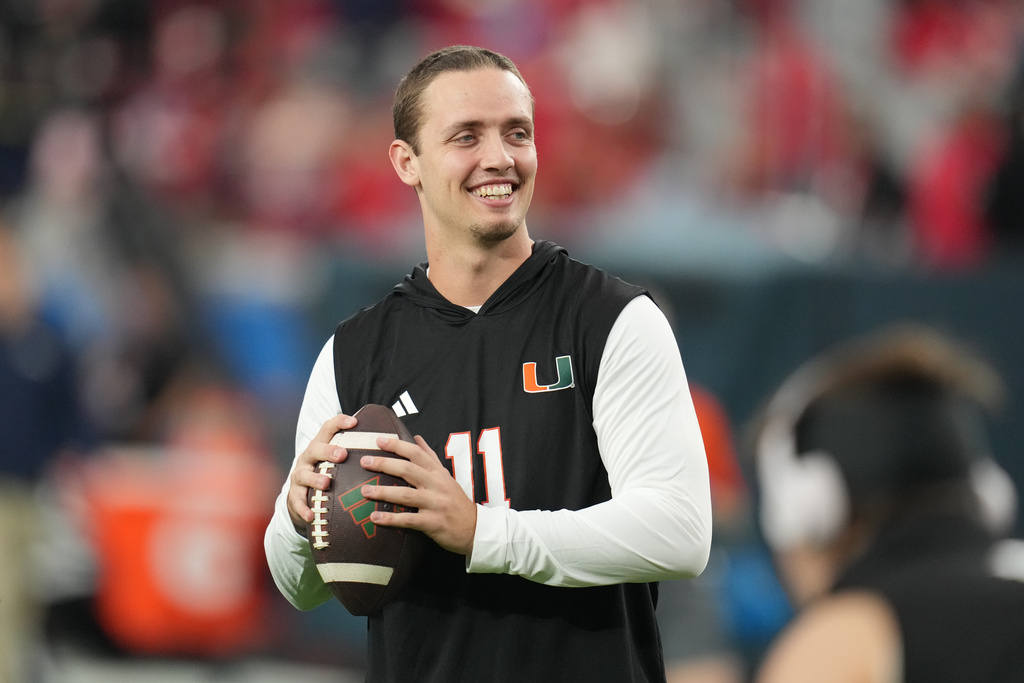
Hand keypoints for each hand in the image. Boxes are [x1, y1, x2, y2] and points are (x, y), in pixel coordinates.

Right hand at [286, 413, 356, 533]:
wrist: (300, 492)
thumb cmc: (327, 471)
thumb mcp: (336, 459)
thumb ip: (355, 452)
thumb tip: (390, 444)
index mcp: (320, 445)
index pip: (328, 428)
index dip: (339, 423)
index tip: (354, 421)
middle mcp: (308, 457)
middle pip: (315, 449)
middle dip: (328, 451)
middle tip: (342, 454)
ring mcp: (299, 475)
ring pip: (304, 475)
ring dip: (315, 479)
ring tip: (325, 484)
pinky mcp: (294, 493)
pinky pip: (297, 501)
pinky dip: (304, 508)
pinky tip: (311, 515)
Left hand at [359, 435, 477, 555]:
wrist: (474, 528)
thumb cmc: (456, 501)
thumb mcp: (445, 476)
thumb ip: (430, 457)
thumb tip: (417, 437)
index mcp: (438, 472)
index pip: (416, 453)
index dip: (397, 445)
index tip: (378, 440)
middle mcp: (437, 485)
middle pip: (408, 470)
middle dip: (384, 464)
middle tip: (364, 461)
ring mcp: (435, 504)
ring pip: (406, 494)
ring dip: (383, 492)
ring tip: (365, 491)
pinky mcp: (433, 523)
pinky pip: (409, 519)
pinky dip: (391, 519)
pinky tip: (375, 517)